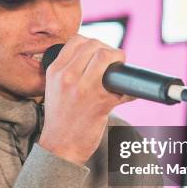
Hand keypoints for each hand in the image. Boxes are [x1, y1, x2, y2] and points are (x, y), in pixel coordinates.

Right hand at [38, 35, 135, 165]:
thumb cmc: (61, 118)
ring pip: (106, 56)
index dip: (93, 44)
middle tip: (113, 64)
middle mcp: (67, 76)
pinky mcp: (100, 102)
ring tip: (119, 75)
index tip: (99, 54)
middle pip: (95, 46)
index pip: (77, 40)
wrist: (60, 146)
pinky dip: (131, 89)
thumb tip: (100, 57)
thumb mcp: (55, 88)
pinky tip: (127, 94)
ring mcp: (83, 89)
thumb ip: (71, 70)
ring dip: (119, 61)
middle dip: (109, 51)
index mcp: (55, 70)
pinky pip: (122, 85)